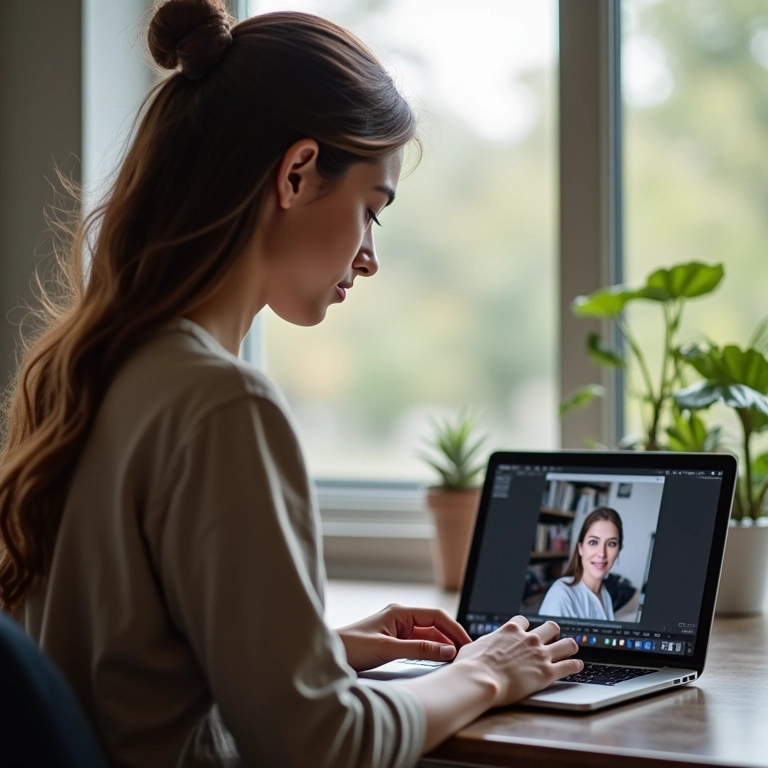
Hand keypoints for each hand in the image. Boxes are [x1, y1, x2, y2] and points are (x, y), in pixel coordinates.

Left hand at [336, 603, 471, 671]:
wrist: (328, 655)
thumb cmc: (352, 647)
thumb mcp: (388, 649)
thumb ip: (419, 649)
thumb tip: (448, 650)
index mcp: (400, 612)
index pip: (436, 616)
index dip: (454, 629)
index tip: (467, 644)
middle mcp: (400, 618)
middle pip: (434, 626)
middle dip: (450, 638)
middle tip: (466, 655)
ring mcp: (397, 630)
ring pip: (427, 636)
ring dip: (441, 646)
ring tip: (456, 660)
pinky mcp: (393, 643)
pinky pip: (418, 645)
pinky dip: (430, 652)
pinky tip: (438, 661)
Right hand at [454, 616, 581, 706]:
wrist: (480, 679)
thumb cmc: (471, 666)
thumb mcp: (472, 647)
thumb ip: (481, 646)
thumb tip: (473, 649)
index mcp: (509, 630)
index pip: (524, 621)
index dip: (526, 628)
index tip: (527, 632)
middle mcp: (528, 638)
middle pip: (550, 627)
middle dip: (553, 632)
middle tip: (553, 639)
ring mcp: (540, 654)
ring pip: (566, 643)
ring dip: (570, 645)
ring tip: (572, 649)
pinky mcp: (547, 672)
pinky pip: (570, 665)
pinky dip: (576, 665)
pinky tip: (579, 666)